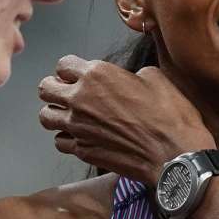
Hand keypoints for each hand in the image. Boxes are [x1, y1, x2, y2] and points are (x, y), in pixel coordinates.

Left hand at [37, 55, 215, 184]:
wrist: (173, 153)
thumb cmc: (168, 113)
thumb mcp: (153, 77)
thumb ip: (127, 74)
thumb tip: (123, 80)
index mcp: (96, 74)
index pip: (63, 64)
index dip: (71, 69)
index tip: (79, 75)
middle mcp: (80, 99)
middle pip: (45, 89)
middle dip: (55, 88)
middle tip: (69, 92)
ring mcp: (77, 127)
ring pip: (45, 116)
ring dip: (56, 113)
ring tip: (70, 115)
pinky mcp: (82, 150)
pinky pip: (59, 141)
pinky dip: (66, 137)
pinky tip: (80, 136)